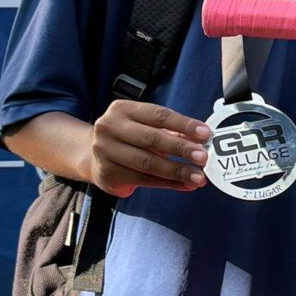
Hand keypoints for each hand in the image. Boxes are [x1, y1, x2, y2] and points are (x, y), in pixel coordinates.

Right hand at [88, 100, 208, 196]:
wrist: (90, 156)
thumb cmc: (126, 138)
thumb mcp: (144, 127)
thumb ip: (170, 131)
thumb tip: (202, 140)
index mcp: (122, 109)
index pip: (159, 115)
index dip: (184, 124)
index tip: (206, 134)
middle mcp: (110, 127)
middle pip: (152, 138)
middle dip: (181, 148)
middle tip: (203, 157)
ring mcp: (105, 151)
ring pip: (148, 162)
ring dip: (177, 171)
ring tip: (198, 177)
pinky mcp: (108, 173)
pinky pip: (144, 180)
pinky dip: (168, 183)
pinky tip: (185, 185)